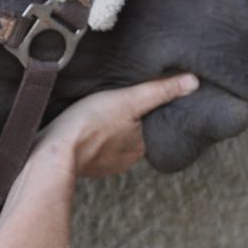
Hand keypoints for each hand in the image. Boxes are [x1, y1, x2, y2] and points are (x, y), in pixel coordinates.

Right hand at [35, 74, 198, 178]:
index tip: (129, 102)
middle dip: (119, 124)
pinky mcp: (79, 165)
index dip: (138, 113)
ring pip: (107, 144)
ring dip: (100, 133)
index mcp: (139, 146)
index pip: (146, 126)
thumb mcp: (128, 100)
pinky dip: (84, 141)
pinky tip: (76, 129)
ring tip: (91, 116)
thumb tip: (194, 82)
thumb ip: (159, 91)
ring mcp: (100, 165)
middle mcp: (124, 160)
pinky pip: (87, 150)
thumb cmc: (89, 124)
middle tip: (108, 106)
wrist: (53, 152)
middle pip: (127, 136)